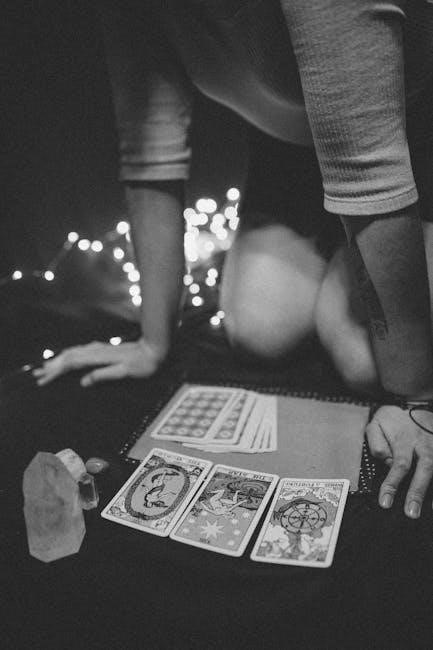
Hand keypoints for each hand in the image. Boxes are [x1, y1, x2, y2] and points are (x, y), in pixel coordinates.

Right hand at [33, 339, 166, 386]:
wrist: (153, 348)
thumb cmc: (142, 364)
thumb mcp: (125, 372)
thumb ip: (104, 375)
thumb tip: (83, 381)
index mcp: (98, 357)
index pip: (70, 364)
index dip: (55, 372)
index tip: (43, 380)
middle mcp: (95, 350)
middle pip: (67, 357)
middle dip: (51, 367)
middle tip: (37, 377)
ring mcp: (98, 348)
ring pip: (72, 353)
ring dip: (58, 361)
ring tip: (45, 369)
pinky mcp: (101, 349)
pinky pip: (79, 353)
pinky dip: (68, 357)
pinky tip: (64, 360)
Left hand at [366, 405, 432, 517]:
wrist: (414, 404)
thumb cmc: (392, 419)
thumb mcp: (376, 424)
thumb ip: (378, 443)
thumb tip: (387, 462)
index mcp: (404, 440)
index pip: (398, 465)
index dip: (392, 484)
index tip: (385, 503)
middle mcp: (424, 445)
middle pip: (424, 470)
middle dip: (418, 492)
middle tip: (411, 513)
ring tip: (431, 510)